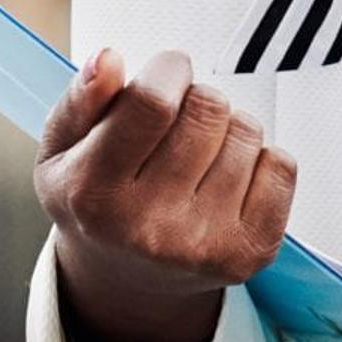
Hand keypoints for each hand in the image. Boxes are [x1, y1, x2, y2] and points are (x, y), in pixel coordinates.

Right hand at [35, 46, 298, 341]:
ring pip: (246, 130)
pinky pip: (281, 164)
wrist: (127, 282)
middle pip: (207, 106)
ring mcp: (204, 244)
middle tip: (176, 124)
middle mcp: (149, 227)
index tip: (166, 73)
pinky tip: (226, 178)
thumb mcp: (61, 151)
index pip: (153, 101)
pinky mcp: (250, 253)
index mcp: (95, 194)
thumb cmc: (96, 201)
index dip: (168, 69)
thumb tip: (108, 60)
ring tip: (197, 155)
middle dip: (195, 97)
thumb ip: (80, 99)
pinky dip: (260, 158)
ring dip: (226, 128)